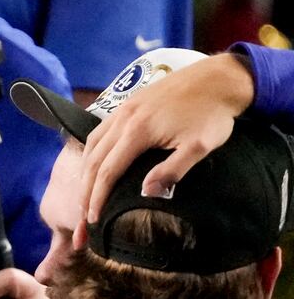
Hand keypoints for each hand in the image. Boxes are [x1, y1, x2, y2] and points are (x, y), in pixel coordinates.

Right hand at [77, 53, 254, 246]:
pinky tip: (92, 165)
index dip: (97, 198)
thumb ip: (172, 170)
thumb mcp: (200, 146)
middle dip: (84, 192)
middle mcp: (122, 120)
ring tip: (83, 196)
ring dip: (83, 174)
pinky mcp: (125, 105)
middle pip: (92, 162)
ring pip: (90, 147)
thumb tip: (145, 192)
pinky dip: (90, 154)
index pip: (107, 172)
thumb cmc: (211, 115)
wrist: (216, 79)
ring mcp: (121, 111)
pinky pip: (97, 133)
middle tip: (82, 217)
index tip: (92, 219)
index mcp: (137, 132)